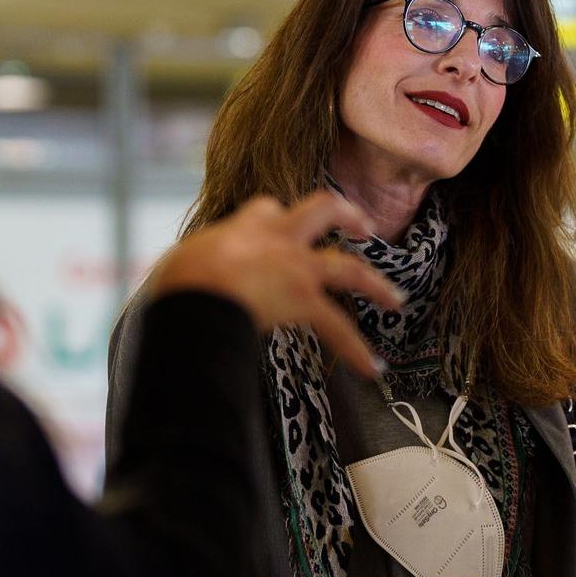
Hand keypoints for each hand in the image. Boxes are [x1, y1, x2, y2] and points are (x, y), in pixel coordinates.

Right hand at [150, 191, 403, 378]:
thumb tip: (183, 279)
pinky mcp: (304, 300)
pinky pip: (338, 327)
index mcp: (247, 225)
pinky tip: (373, 369)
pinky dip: (356, 351)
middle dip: (348, 215)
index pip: (269, 207)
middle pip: (323, 207)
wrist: (195, 289)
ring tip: (395, 299)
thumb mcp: (186, 260)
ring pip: (350, 268)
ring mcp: (297, 267)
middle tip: (364, 227)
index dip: (278, 216)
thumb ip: (198, 264)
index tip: (282, 224)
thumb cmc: (180, 279)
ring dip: (376, 284)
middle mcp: (279, 238)